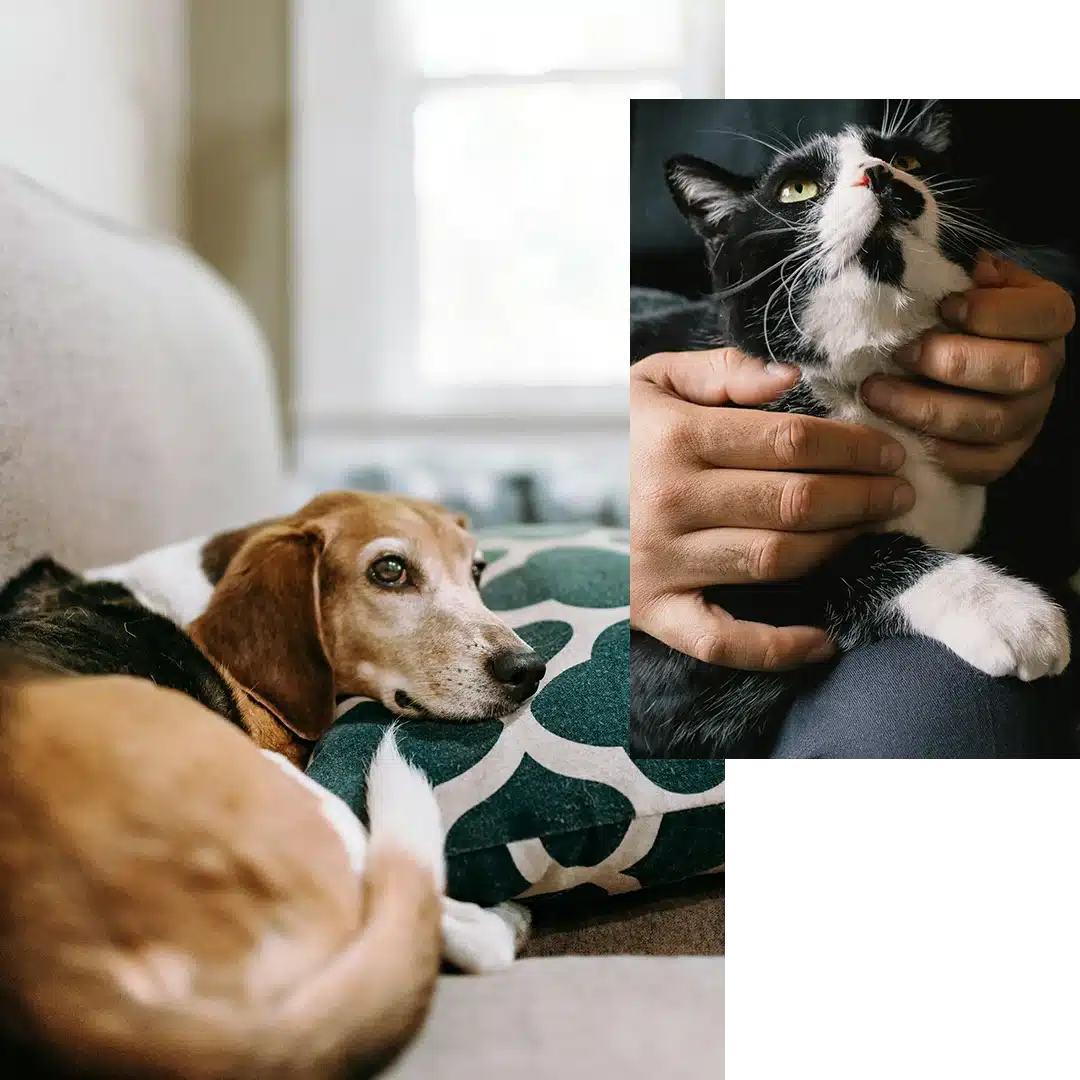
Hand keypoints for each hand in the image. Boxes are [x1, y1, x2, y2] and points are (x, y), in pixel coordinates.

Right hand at [631, 349, 911, 670]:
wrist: (546, 489)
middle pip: (795, 500)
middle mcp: (668, 501)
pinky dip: (775, 648)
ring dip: (839, 545)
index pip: (791, 442)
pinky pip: (721, 640)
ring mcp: (661, 562)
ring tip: (870, 528)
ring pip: (776, 558)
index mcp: (673, 438)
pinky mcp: (654, 610)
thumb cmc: (616, 433)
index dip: (854, 445)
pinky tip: (824, 641)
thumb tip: (790, 379)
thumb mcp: (651, 382)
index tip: (887, 450)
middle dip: (862, 494)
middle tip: (896, 490)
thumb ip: (720, 371)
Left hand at [862, 253, 1073, 484]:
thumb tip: (957, 264)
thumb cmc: (957, 315)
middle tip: (898, 353)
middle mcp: (1047, 372)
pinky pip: (976, 465)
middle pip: (1020, 371)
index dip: (992, 312)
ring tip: (875, 392)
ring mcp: (1028, 420)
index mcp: (1049, 321)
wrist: (961, 360)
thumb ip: (963, 273)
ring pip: (989, 422)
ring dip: (925, 409)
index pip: (1042, 315)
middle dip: (952, 362)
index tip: (942, 306)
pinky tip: (893, 432)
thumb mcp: (966, 283)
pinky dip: (932, 450)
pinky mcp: (1002, 457)